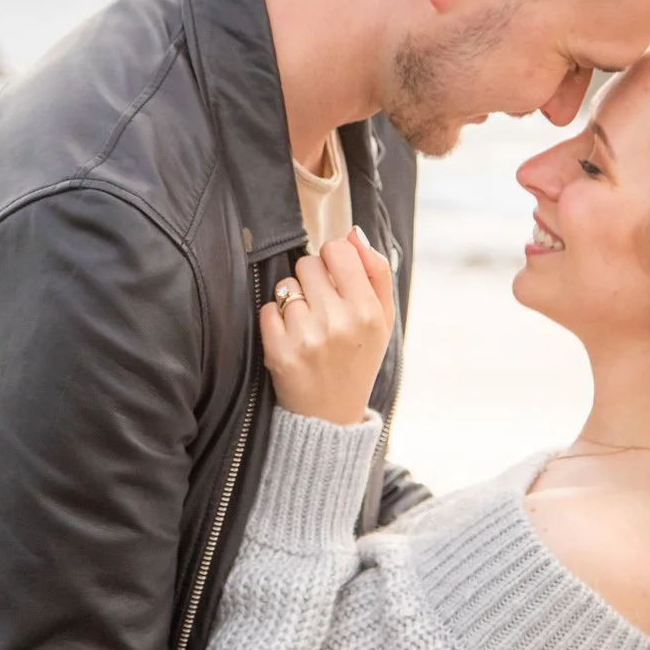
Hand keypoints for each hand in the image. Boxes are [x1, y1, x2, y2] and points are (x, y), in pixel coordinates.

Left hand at [261, 230, 394, 426]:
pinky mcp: (278, 352)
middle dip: (313, 279)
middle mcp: (338, 322)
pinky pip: (267, 309)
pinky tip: (291, 338)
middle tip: (322, 307)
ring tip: (308, 326)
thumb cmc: (358, 360)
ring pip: (286, 285)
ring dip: (294, 300)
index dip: (333, 260)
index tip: (335, 279)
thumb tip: (353, 232)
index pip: (337, 250)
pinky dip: (276, 320)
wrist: (330, 416)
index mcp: (367, 311)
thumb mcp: (383, 320)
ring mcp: (306, 337)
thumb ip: (376, 272)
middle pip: (308, 263)